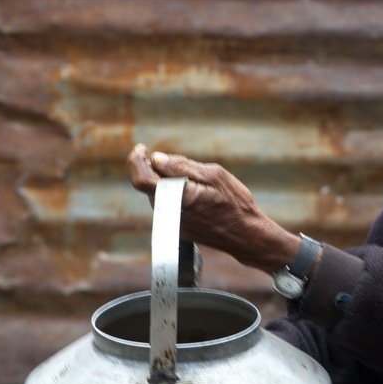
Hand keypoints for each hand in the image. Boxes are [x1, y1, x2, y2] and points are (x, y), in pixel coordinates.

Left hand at [127, 144, 298, 272]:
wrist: (246, 235)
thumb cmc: (234, 203)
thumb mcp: (213, 175)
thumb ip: (181, 167)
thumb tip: (156, 158)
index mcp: (175, 197)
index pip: (141, 179)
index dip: (136, 161)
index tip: (142, 149)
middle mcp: (168, 213)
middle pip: (152, 184)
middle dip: (161, 169)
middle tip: (187, 164)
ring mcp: (173, 223)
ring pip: (162, 194)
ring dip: (171, 182)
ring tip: (200, 182)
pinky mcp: (179, 229)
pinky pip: (170, 205)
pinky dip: (178, 195)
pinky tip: (201, 196)